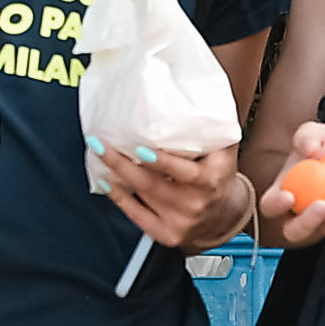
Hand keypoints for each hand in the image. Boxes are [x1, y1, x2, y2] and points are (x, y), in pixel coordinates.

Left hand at [96, 135, 242, 247]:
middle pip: (152, 184)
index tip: (141, 149)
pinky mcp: (165, 234)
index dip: (162, 162)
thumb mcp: (224, 150)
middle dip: (123, 163)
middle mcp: (195, 203)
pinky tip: (107, 181)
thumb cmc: (218, 175)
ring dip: (117, 174)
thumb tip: (200, 92)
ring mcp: (179, 221)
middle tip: (102, 143)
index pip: (185, 173)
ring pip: (141, 196)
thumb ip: (212, 126)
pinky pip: (136, 216)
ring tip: (100, 153)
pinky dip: (119, 198)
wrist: (224, 215)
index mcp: (210, 180)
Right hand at [253, 120, 324, 247]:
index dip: (276, 206)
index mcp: (281, 195)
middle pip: (296, 231)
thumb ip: (307, 136)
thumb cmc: (322, 144)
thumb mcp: (313, 132)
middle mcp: (299, 216)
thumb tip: (310, 149)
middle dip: (308, 221)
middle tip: (323, 204)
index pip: (270, 207)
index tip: (289, 196)